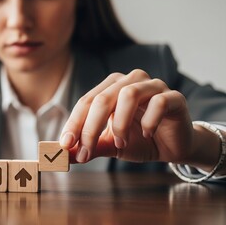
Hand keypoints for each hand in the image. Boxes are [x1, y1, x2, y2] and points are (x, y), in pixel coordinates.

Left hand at [59, 69, 198, 164]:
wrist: (172, 147)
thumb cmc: (138, 140)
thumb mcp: (109, 145)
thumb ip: (89, 146)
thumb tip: (63, 155)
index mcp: (110, 87)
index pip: (86, 102)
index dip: (74, 123)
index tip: (65, 145)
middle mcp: (130, 81)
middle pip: (102, 99)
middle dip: (90, 128)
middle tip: (85, 152)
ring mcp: (153, 85)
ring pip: (129, 95)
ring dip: (120, 124)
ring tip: (120, 144)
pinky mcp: (174, 97)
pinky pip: (159, 102)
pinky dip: (149, 121)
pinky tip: (147, 134)